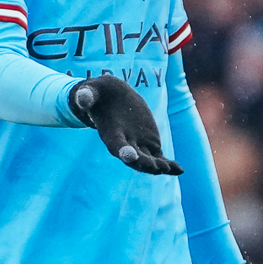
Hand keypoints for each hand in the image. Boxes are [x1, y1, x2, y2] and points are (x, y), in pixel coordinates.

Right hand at [67, 77, 183, 175]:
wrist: (110, 97)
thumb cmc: (96, 95)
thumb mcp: (90, 93)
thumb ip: (87, 96)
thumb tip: (82, 97)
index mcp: (110, 135)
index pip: (116, 145)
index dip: (123, 150)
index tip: (129, 155)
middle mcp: (124, 144)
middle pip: (135, 158)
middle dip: (145, 163)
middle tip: (157, 167)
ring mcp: (138, 145)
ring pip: (149, 161)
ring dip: (159, 166)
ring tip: (170, 169)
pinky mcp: (150, 143)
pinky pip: (160, 157)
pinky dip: (169, 165)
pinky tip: (180, 170)